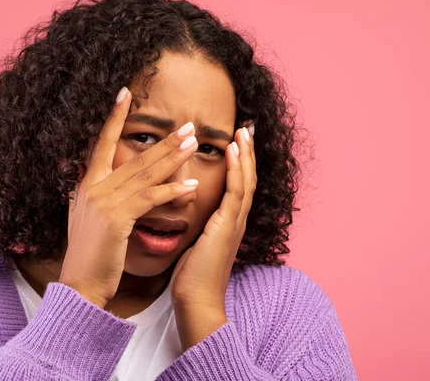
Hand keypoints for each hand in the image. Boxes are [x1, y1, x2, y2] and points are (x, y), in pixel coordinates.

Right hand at [59, 86, 199, 308]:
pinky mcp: (117, 218)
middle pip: (135, 157)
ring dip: (173, 157)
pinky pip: (150, 198)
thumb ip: (96, 193)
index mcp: (86, 183)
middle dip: (164, 140)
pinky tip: (192, 184)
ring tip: (194, 144)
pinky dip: (172, 190)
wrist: (80, 283)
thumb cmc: (90, 253)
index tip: (125, 93)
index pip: (101, 143)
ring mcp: (104, 201)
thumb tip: (102, 174)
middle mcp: (93, 187)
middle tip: (188, 125)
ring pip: (146, 173)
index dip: (113, 117)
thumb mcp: (87, 216)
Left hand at [169, 123, 256, 349]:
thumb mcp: (194, 244)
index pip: (237, 186)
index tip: (235, 141)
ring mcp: (234, 223)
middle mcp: (235, 220)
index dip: (238, 163)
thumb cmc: (191, 277)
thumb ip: (196, 227)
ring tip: (243, 130)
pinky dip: (237, 169)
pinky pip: (236, 191)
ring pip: (246, 180)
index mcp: (227, 223)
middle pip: (247, 178)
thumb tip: (182, 213)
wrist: (196, 302)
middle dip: (246, 152)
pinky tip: (232, 150)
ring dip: (245, 154)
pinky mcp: (227, 226)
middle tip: (246, 127)